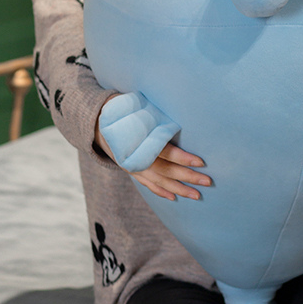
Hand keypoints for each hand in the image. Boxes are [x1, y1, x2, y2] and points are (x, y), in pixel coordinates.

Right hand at [95, 102, 210, 200]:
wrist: (95, 120)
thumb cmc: (122, 108)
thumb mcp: (136, 106)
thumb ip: (154, 114)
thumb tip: (181, 108)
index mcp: (137, 139)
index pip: (163, 151)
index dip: (181, 157)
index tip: (200, 161)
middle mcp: (134, 156)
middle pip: (164, 170)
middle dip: (186, 177)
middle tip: (207, 181)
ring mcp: (132, 165)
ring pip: (158, 181)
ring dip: (178, 189)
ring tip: (196, 195)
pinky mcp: (130, 170)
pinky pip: (147, 183)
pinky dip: (160, 191)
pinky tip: (174, 197)